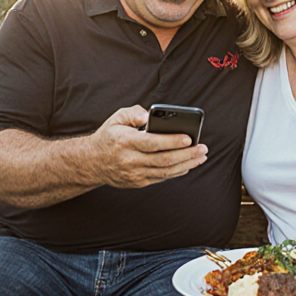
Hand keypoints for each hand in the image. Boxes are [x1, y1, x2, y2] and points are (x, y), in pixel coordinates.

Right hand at [84, 105, 208, 188]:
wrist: (92, 162)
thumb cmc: (109, 136)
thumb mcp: (116, 118)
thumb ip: (133, 113)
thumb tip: (149, 116)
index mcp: (125, 141)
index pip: (153, 143)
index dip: (172, 141)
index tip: (189, 138)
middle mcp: (130, 160)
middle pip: (164, 159)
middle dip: (187, 154)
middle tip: (203, 148)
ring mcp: (134, 174)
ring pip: (166, 172)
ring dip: (187, 165)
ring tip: (201, 157)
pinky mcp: (138, 182)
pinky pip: (162, 178)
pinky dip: (177, 172)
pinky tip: (188, 164)